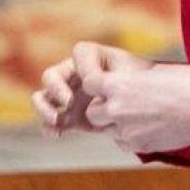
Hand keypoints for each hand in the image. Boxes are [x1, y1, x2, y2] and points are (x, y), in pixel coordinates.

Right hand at [32, 41, 153, 137]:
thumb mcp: (132, 77)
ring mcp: (68, 95)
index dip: (83, 67)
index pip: (79, 54)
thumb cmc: (140, 83)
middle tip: (69, 103)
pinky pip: (52, 121)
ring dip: (44, 109)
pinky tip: (56, 135)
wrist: (145, 105)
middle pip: (51, 76)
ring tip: (56, 121)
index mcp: (91, 56)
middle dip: (56, 89)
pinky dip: (49, 128)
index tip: (94, 83)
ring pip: (43, 98)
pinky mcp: (69, 116)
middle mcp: (73, 73)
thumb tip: (93, 85)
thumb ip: (112, 80)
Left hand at [82, 64, 189, 153]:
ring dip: (117, 124)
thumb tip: (123, 82)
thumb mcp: (156, 72)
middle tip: (123, 103)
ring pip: (108, 130)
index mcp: (120, 84)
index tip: (106, 84)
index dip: (96, 85)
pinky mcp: (140, 146)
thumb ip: (132, 80)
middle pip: (93, 113)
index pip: (88, 84)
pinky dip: (131, 137)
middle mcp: (118, 109)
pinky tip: (150, 127)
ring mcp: (128, 131)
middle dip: (103, 109)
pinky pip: (124, 142)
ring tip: (141, 115)